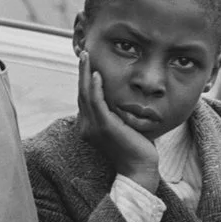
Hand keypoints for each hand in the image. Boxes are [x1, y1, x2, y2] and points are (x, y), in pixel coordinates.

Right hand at [76, 55, 160, 188]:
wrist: (138, 169)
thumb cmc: (135, 149)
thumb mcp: (122, 127)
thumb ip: (116, 113)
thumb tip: (121, 99)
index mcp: (88, 127)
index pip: (85, 98)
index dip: (85, 79)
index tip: (88, 63)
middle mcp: (86, 127)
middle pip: (81, 93)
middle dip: (82, 71)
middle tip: (84, 52)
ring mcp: (93, 127)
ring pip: (85, 94)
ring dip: (85, 73)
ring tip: (87, 56)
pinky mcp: (104, 126)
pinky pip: (96, 103)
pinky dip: (94, 87)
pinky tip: (95, 74)